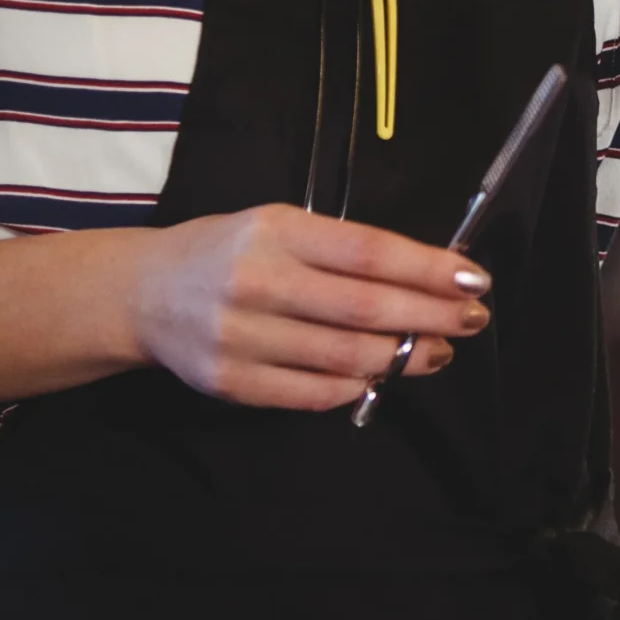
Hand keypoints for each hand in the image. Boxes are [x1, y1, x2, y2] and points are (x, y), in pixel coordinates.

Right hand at [126, 204, 490, 410]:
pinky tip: (379, 376)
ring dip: (402, 358)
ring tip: (438, 351)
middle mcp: (256, 281)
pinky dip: (354, 387)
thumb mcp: (283, 226)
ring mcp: (238, 336)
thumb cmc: (233, 251)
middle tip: (472, 320)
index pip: (369, 252)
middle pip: (364, 308)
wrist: (144, 292)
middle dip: (430, 317)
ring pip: (342, 357)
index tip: (474, 279)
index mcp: (277, 231)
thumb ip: (345, 250)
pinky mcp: (228, 382)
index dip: (429, 269)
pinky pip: (309, 393)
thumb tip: (430, 276)